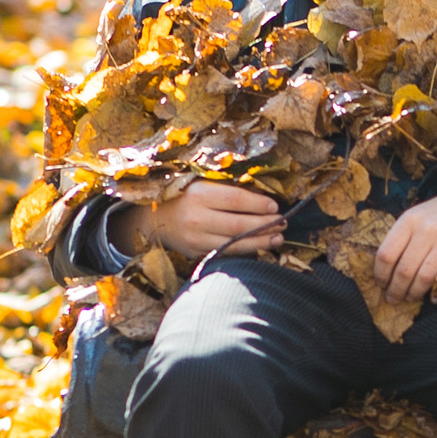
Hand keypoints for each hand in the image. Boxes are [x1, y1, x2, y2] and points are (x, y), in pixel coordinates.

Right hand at [111, 181, 284, 258]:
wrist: (153, 218)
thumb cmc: (184, 196)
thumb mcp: (201, 184)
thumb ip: (227, 190)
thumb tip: (263, 197)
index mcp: (199, 194)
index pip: (236, 200)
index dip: (258, 204)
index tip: (275, 206)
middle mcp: (196, 217)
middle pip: (238, 224)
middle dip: (265, 225)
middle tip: (283, 223)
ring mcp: (195, 238)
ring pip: (234, 243)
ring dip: (260, 242)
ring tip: (278, 239)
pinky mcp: (196, 252)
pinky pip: (225, 252)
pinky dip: (245, 251)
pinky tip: (260, 247)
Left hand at [376, 179, 436, 305]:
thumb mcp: (417, 215)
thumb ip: (402, 237)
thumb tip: (386, 270)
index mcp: (410, 220)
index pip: (386, 254)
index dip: (380, 275)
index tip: (381, 284)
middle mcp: (428, 230)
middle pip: (404, 270)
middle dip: (396, 290)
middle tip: (394, 299)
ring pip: (425, 278)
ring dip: (415, 294)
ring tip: (412, 298)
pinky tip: (436, 298)